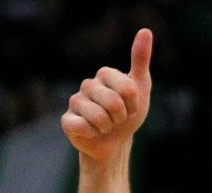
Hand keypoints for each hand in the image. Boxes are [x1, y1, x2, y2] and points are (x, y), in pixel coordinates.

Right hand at [61, 28, 152, 161]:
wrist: (114, 143)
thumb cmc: (127, 115)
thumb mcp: (140, 87)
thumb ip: (140, 61)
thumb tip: (145, 31)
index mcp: (104, 74)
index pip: (127, 89)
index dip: (133, 105)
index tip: (130, 108)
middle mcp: (87, 84)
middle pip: (113, 103)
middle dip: (120, 118)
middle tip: (117, 119)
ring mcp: (75, 102)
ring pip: (99, 117)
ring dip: (107, 128)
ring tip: (105, 126)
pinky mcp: (67, 120)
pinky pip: (83, 127)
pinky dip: (93, 134)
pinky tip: (92, 133)